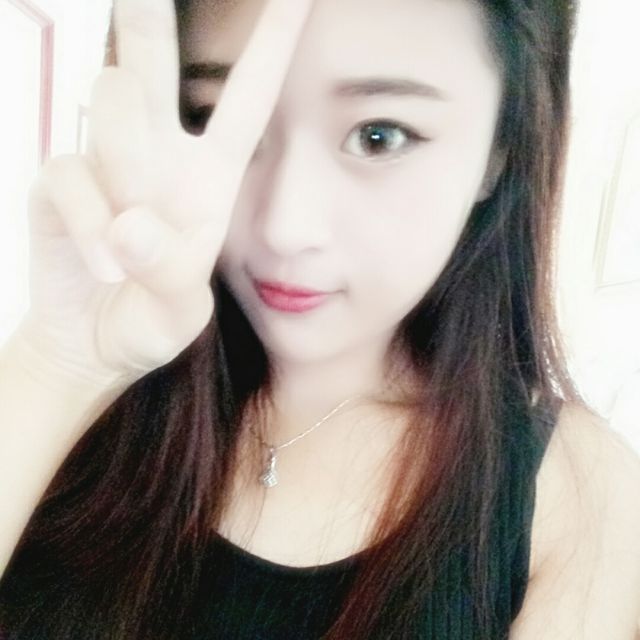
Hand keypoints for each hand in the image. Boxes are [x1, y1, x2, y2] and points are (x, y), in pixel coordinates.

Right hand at [17, 0, 314, 388]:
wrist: (95, 344)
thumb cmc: (151, 319)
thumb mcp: (181, 308)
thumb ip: (169, 272)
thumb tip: (131, 224)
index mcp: (211, 174)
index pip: (246, 97)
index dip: (270, 43)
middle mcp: (159, 153)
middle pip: (154, 58)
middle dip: (149, 13)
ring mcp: (104, 160)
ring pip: (113, 97)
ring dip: (125, 161)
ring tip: (131, 241)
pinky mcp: (59, 180)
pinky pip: (68, 173)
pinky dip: (88, 226)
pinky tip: (104, 267)